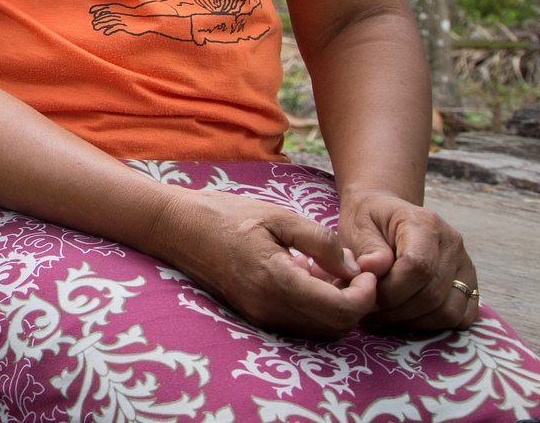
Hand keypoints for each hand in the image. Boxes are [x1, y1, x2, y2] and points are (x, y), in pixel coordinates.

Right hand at [148, 187, 378, 338]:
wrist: (178, 228)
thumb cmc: (227, 215)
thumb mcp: (279, 216)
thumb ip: (321, 242)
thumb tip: (353, 268)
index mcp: (277, 281)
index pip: (342, 310)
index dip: (366, 294)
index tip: (365, 270)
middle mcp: (270, 308)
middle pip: (336, 326)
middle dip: (354, 302)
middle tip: (348, 269)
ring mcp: (261, 316)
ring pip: (320, 329)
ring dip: (336, 306)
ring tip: (326, 271)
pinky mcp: (255, 316)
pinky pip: (300, 323)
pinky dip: (315, 307)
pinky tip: (306, 277)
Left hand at [340, 188, 479, 331]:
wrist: (386, 213)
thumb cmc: (369, 221)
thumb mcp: (358, 225)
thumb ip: (366, 248)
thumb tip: (371, 269)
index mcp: (424, 224)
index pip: (418, 266)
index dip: (391, 288)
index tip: (369, 290)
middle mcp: (452, 244)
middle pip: (433, 295)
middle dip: (397, 309)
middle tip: (372, 307)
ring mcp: (465, 265)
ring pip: (449, 312)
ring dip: (414, 321)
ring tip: (387, 313)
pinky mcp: (470, 284)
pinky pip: (462, 318)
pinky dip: (433, 324)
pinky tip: (407, 314)